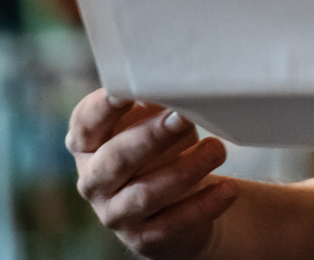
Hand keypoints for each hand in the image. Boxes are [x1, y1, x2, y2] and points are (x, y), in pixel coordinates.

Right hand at [66, 89, 237, 258]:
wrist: (179, 203)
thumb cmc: (162, 147)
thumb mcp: (152, 120)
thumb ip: (153, 101)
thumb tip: (167, 76)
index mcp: (89, 144)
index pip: (85, 124)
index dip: (102, 108)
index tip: (124, 91)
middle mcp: (94, 180)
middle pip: (116, 159)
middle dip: (150, 138)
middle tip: (182, 117)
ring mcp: (115, 213)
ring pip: (145, 195)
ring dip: (183, 171)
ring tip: (217, 150)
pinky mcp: (145, 237)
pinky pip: (172, 224)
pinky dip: (202, 206)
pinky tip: (227, 190)